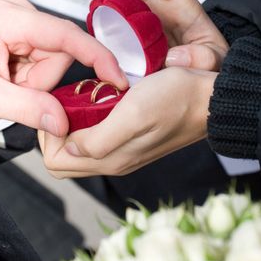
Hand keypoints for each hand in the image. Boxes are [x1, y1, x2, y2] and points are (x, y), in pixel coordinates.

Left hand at [0, 0, 127, 136]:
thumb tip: (62, 122)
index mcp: (4, 18)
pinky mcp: (30, 27)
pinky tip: (16, 75)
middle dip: (43, 78)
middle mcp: (18, 9)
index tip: (116, 77)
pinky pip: (51, 56)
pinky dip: (37, 74)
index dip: (94, 54)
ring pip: (58, 56)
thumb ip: (26, 108)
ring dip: (39, 78)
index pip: (62, 34)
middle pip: (62, 49)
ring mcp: (25, 16)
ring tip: (12, 82)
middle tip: (15, 89)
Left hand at [39, 67, 216, 177]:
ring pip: (79, 146)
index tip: (58, 108)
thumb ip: (98, 139)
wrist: (210, 98)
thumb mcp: (133, 115)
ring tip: (82, 98)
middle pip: (64, 158)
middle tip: (66, 102)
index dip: (49, 136)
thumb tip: (69, 147)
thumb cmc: (176, 100)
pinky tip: (99, 99)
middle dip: (56, 132)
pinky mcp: (130, 138)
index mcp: (111, 159)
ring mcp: (122, 150)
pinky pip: (97, 135)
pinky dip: (89, 119)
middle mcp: (114, 160)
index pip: (55, 163)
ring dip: (72, 124)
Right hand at [86, 0, 228, 70]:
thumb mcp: (214, 59)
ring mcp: (129, 9)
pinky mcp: (117, 26)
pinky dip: (93, 22)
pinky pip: (99, 15)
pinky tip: (97, 39)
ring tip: (94, 18)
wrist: (194, 73)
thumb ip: (203, 58)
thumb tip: (172, 57)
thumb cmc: (204, 57)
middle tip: (99, 1)